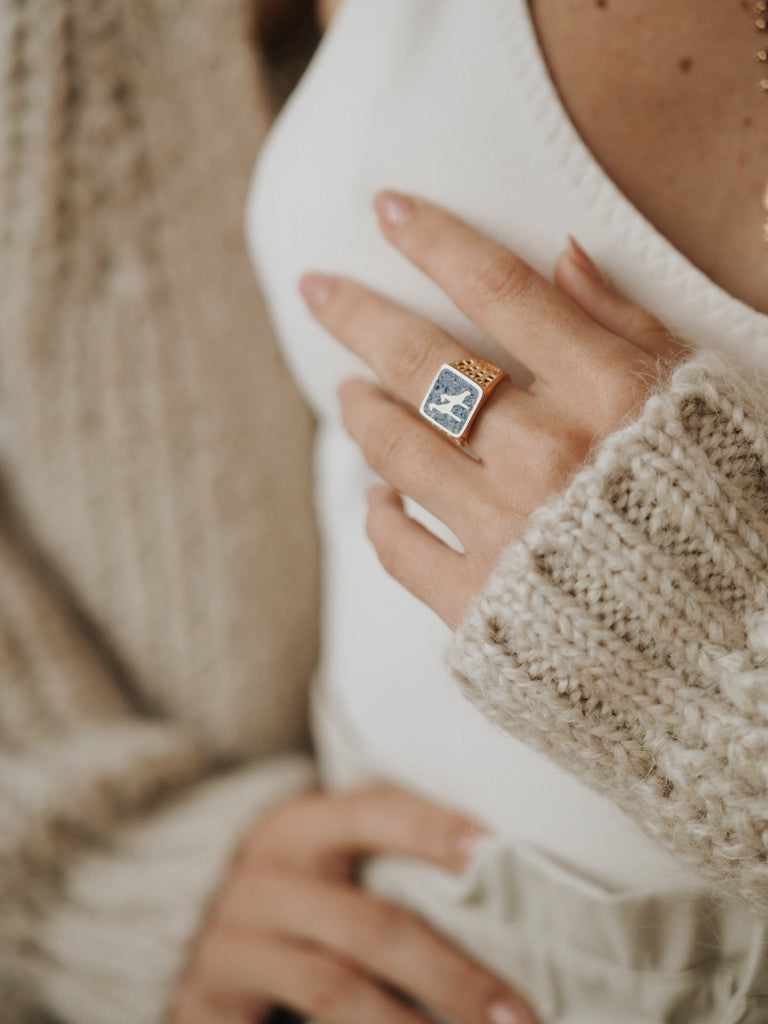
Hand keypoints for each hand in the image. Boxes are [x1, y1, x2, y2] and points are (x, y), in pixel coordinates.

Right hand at [171, 786, 536, 1023]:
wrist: (156, 910)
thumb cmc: (279, 883)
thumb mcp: (313, 853)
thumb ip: (378, 861)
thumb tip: (491, 886)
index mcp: (299, 828)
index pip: (374, 812)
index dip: (432, 828)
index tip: (493, 851)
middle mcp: (266, 881)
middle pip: (371, 925)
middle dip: (450, 974)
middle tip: (517, 1015)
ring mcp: (234, 944)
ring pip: (337, 990)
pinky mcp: (208, 1002)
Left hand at [299, 191, 685, 626]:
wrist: (731, 653)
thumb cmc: (724, 518)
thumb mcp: (703, 403)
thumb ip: (631, 329)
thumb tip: (564, 255)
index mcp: (608, 397)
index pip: (500, 292)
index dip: (434, 240)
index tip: (387, 208)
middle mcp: (546, 455)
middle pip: (423, 363)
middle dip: (358, 314)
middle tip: (318, 290)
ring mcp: (505, 532)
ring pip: (396, 446)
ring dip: (362, 409)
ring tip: (348, 391)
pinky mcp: (478, 604)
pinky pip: (397, 544)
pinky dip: (377, 511)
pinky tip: (374, 492)